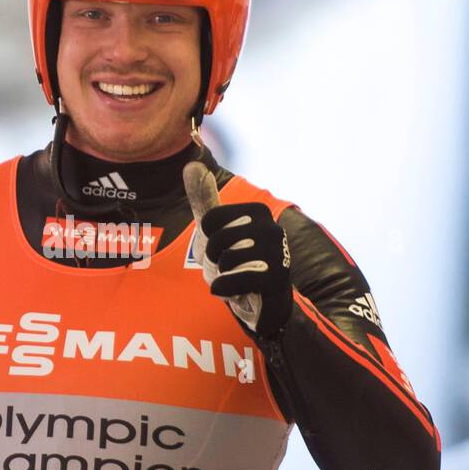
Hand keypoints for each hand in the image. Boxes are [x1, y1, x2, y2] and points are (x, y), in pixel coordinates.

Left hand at [184, 162, 292, 338]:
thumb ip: (204, 199)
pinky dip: (226, 290)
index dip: (206, 240)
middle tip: (229, 268)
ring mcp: (278, 253)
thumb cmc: (238, 265)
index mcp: (257, 212)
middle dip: (214, 260)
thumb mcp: (217, 231)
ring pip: (225, 261)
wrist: (262, 305)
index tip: (222, 249)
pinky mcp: (277, 278)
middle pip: (216, 240)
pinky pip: (234, 279)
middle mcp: (271, 227)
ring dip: (222, 276)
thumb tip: (191, 164)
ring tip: (237, 279)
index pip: (208, 220)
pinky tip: (235, 292)